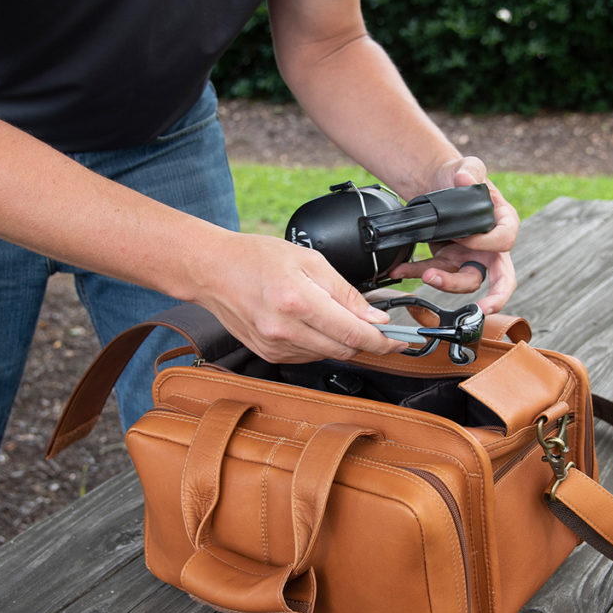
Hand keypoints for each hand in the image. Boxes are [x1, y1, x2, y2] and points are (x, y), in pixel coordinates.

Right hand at [196, 232, 405, 362]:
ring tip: (334, 314)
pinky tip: (312, 322)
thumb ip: (345, 292)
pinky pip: (308, 355)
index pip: (353, 334)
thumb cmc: (255, 257)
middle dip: (366, 341)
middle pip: (344, 349)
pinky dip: (320, 342)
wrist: (211, 270)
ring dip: (342, 341)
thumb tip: (374, 318)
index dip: (384, 341)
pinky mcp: (268, 354)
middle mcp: (285, 330)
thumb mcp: (309, 260)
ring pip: (327, 354)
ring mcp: (275, 346)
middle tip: (379, 326)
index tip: (401, 341)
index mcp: (298, 302)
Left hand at [388, 159, 518, 313]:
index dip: (487, 244)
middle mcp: (489, 247)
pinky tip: (400, 270)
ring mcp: (468, 258)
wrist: (438, 184)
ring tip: (425, 274)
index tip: (467, 238)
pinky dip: (416, 273)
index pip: (505, 241)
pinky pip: (435, 273)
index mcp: (503, 223)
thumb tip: (464, 180)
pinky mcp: (447, 262)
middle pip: (498, 278)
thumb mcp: (467, 168)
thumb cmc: (460, 177)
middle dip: (495, 297)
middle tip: (484, 309)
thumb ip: (470, 171)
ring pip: (463, 281)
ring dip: (445, 283)